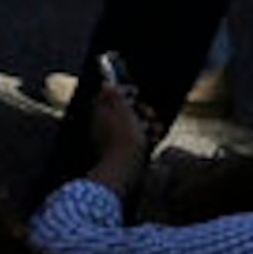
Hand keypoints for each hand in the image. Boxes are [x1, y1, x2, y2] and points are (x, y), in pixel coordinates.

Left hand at [86, 74, 152, 197]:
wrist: (125, 169)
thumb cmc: (123, 138)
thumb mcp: (120, 111)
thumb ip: (115, 96)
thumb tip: (106, 84)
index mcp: (98, 113)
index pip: (110, 96)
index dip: (124, 92)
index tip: (136, 92)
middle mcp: (103, 124)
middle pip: (125, 109)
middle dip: (141, 110)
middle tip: (149, 115)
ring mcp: (113, 138)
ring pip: (135, 124)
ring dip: (147, 124)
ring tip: (154, 130)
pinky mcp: (124, 150)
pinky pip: (138, 139)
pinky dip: (147, 137)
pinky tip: (154, 139)